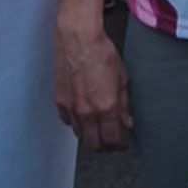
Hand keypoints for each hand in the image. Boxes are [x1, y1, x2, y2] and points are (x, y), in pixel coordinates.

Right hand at [54, 20, 131, 150]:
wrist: (78, 40)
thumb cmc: (102, 54)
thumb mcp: (122, 78)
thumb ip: (124, 104)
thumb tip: (127, 122)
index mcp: (105, 107)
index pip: (111, 139)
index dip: (118, 146)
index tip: (123, 144)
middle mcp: (86, 112)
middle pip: (93, 144)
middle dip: (105, 147)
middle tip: (112, 143)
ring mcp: (70, 108)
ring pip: (80, 134)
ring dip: (90, 136)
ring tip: (100, 130)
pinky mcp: (59, 101)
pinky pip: (68, 121)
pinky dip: (77, 124)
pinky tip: (84, 118)